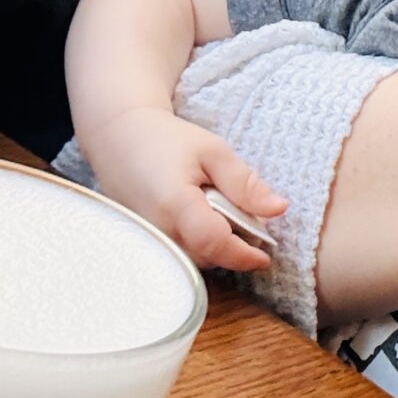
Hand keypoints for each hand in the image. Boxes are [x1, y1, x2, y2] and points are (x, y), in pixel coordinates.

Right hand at [84, 104, 286, 274]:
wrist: (118, 137)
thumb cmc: (166, 140)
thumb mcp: (213, 152)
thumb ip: (245, 184)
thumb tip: (279, 209)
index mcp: (176, 203)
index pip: (215, 243)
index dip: (244, 254)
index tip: (265, 256)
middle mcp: (157, 229)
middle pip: (207, 257)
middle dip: (232, 247)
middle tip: (243, 218)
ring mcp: (146, 239)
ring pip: (192, 260)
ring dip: (214, 246)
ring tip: (216, 211)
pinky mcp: (142, 242)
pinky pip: (177, 254)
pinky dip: (195, 243)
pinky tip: (198, 219)